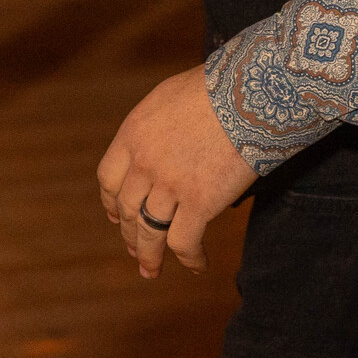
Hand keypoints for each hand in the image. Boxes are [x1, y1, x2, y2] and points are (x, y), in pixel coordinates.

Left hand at [96, 69, 255, 276]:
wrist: (249, 93)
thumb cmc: (218, 87)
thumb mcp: (170, 97)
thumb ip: (157, 125)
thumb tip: (163, 140)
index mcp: (133, 135)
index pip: (109, 179)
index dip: (111, 203)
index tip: (116, 217)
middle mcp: (144, 163)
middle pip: (127, 209)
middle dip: (130, 235)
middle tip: (135, 252)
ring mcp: (170, 185)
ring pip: (149, 232)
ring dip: (149, 256)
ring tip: (151, 271)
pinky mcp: (199, 203)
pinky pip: (184, 242)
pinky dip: (190, 258)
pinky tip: (197, 266)